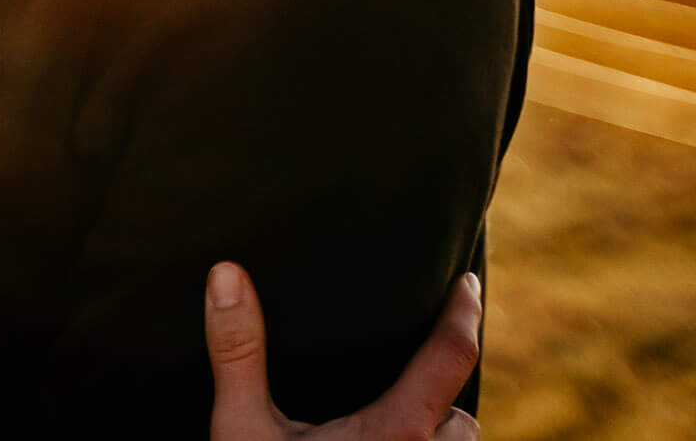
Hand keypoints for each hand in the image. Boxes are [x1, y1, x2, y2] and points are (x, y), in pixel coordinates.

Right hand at [205, 263, 481, 440]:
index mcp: (394, 436)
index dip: (464, 313)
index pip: (451, 357)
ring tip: (402, 430)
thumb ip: (238, 351)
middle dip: (442, 404)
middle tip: (413, 380)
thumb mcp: (239, 430)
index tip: (468, 282)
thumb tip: (227, 272)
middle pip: (463, 423)